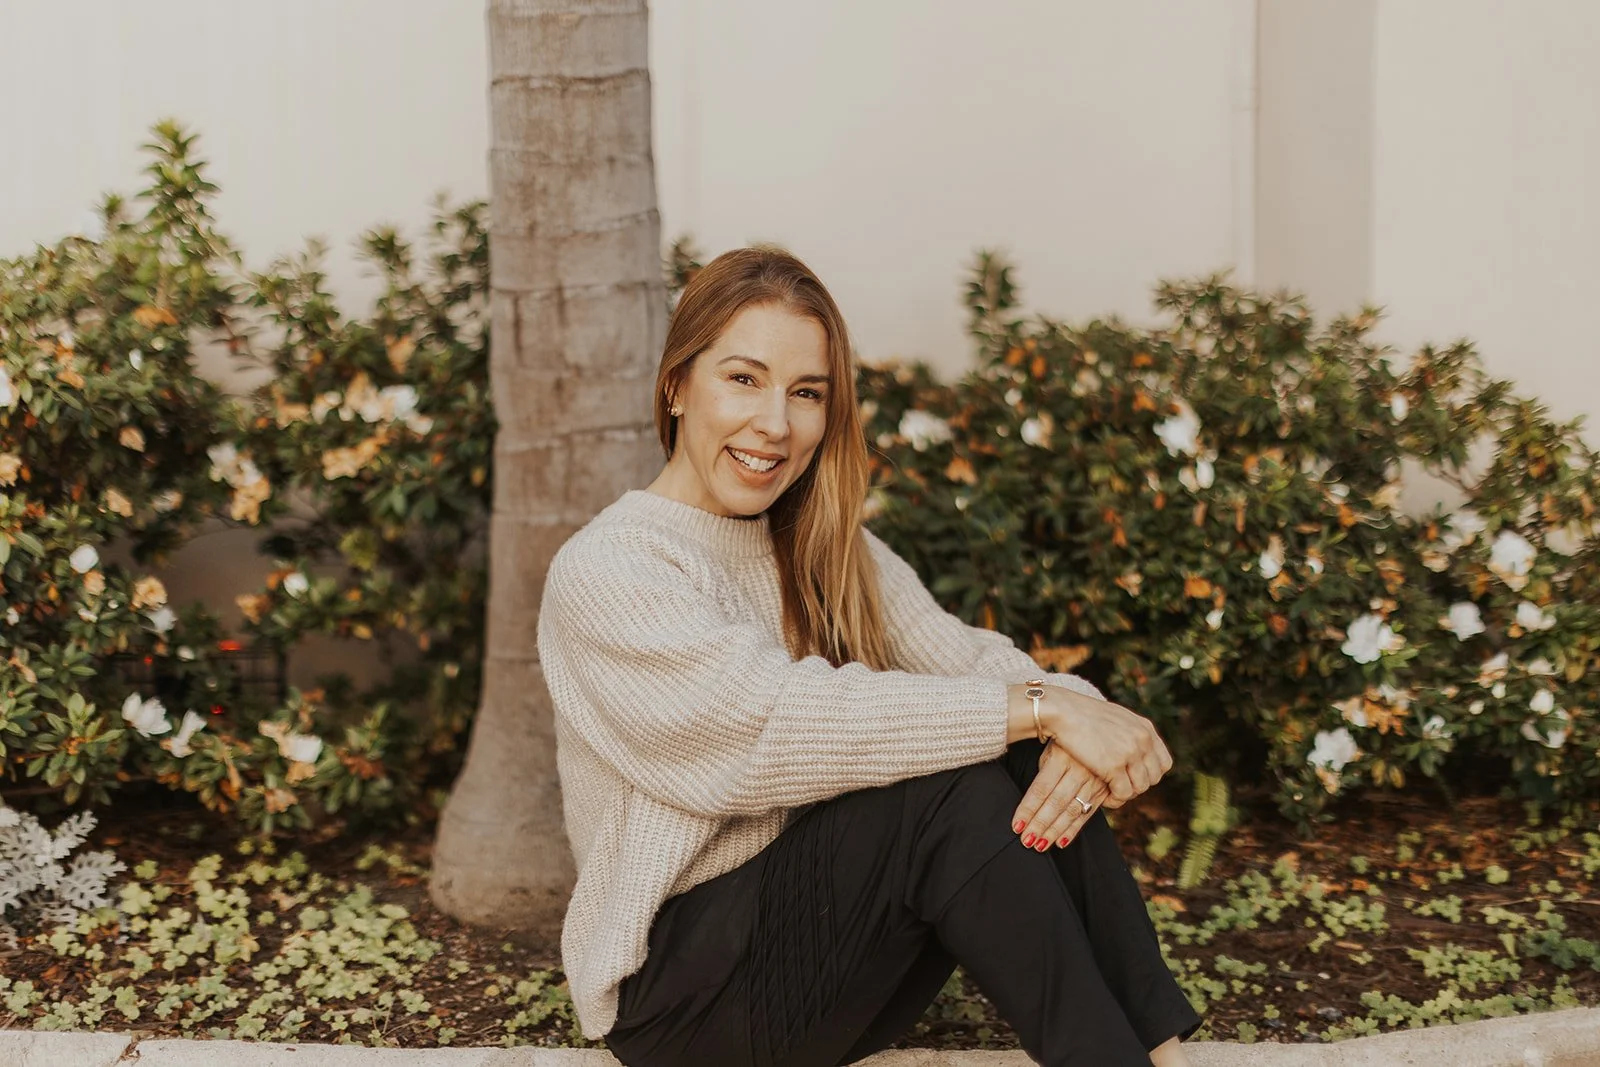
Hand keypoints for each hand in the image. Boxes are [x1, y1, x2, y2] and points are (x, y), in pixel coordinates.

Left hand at [1011, 741, 1109, 850]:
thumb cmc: (1066, 741)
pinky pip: (1088, 813)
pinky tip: (1061, 842)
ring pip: (1071, 810)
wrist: (1101, 730)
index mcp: (1061, 757)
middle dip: (1040, 824)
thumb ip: (1045, 772)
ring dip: (1054, 831)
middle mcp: (1079, 770)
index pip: (1040, 789)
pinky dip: (1073, 829)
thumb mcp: (1052, 749)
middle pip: (1056, 802)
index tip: (1017, 825)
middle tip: (1026, 841)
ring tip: (1039, 845)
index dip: (1028, 809)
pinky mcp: (1104, 790)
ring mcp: (1094, 780)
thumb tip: (1032, 802)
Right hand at [1038, 687, 1171, 806]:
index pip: (1164, 763)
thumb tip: (1136, 749)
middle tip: (1120, 786)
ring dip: (1126, 794)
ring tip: (1112, 793)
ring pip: (1140, 788)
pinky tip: (1105, 797)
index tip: (1134, 777)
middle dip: (1138, 785)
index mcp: (1145, 728)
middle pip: (1153, 778)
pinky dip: (1115, 799)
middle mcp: (1142, 740)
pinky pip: (1123, 793)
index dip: (1150, 774)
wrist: (1062, 711)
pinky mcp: (1113, 766)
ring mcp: (1130, 753)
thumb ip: (1131, 732)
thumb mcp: (1116, 718)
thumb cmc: (1082, 715)